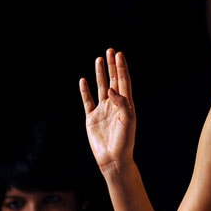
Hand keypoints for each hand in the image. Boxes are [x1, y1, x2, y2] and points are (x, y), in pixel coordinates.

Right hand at [78, 49, 135, 170]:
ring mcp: (103, 110)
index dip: (121, 67)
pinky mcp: (92, 118)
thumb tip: (111, 89)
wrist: (113, 159)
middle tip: (110, 51)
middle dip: (112, 66)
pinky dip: (85, 90)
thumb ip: (121, 103)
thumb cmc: (124, 141)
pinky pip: (88, 101)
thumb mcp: (128, 121)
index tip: (118, 54)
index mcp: (125, 104)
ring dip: (100, 74)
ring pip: (101, 87)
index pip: (123, 81)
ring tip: (98, 59)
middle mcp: (114, 105)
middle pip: (113, 80)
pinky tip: (83, 80)